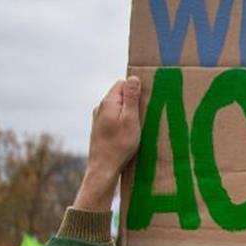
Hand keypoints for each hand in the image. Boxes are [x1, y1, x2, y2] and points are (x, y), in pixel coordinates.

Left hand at [73, 76, 141, 211]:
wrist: (103, 167)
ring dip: (128, 112)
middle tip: (145, 113)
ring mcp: (99, 118)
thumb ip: (131, 98)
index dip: (136, 89)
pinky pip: (114, 118)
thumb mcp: (131, 119)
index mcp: (108, 102)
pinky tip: (129, 133)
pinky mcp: (100, 129)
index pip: (122, 83)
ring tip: (138, 125)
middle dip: (133, 100)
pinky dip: (123, 121)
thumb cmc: (119, 145)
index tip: (146, 100)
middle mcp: (101, 107)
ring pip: (117, 107)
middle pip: (120, 95)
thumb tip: (133, 78)